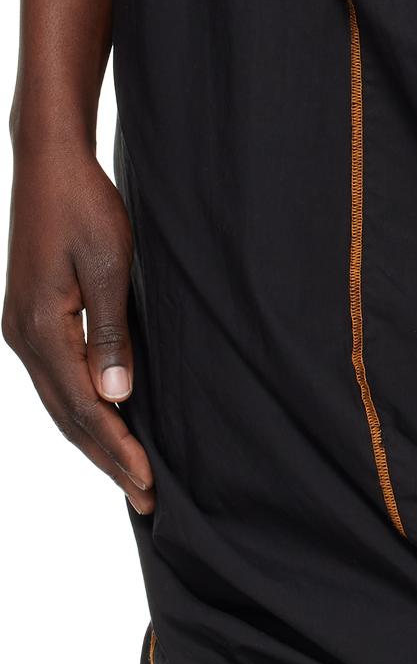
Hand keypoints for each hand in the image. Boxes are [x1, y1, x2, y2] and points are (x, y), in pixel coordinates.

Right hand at [3, 137, 154, 513]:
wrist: (48, 163)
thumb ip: (111, 335)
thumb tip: (116, 397)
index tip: (148, 484)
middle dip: (108, 460)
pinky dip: (80, 413)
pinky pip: (56, 382)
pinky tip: (104, 426)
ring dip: (94, 442)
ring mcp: (21, 330)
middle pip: (67, 417)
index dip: (117, 449)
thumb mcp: (108, 267)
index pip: (82, 408)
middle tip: (145, 500)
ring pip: (59, 403)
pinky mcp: (30, 320)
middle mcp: (23, 337)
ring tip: (128, 477)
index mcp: (40, 329)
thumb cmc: (83, 206)